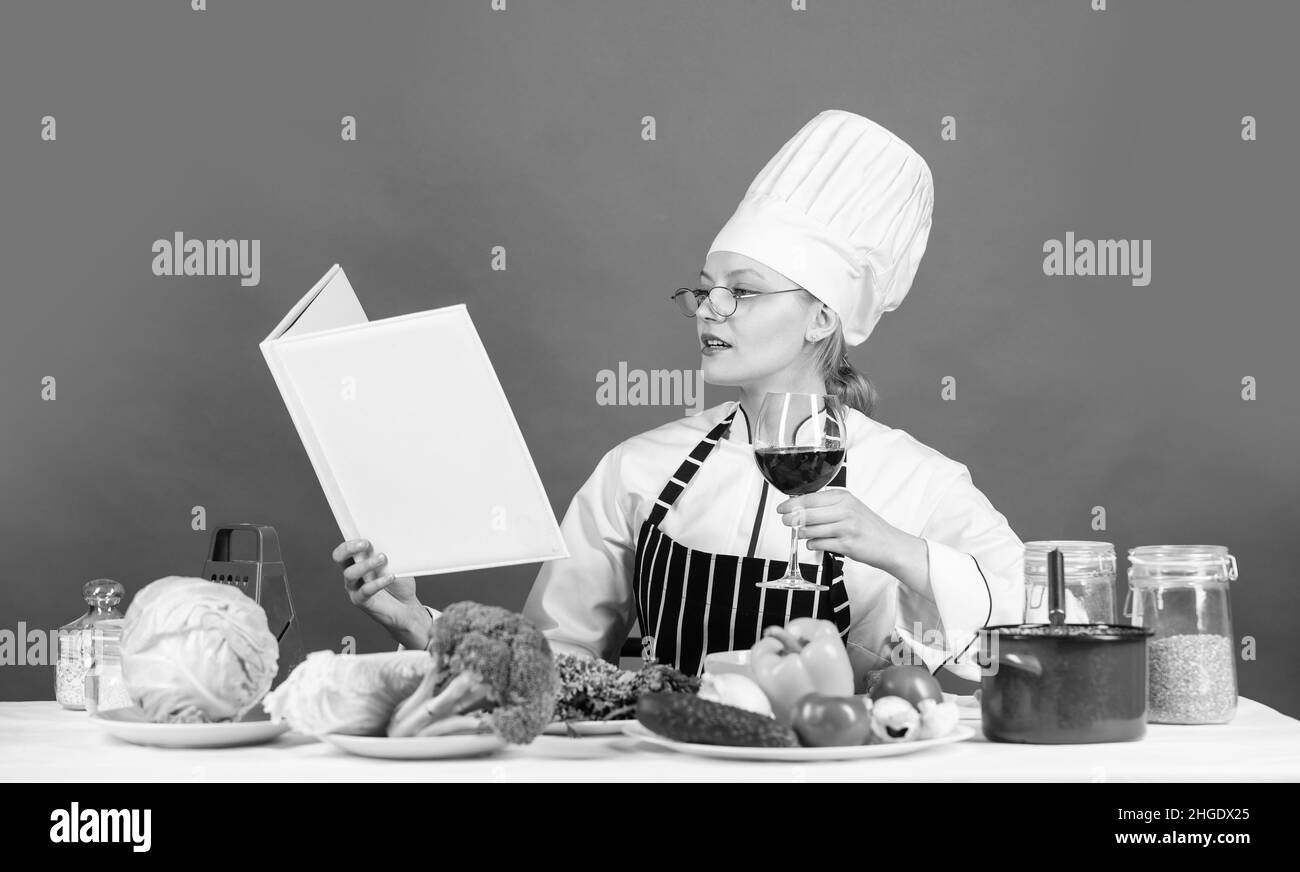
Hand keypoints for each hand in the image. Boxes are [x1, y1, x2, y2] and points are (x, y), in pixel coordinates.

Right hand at [332, 539, 428, 644]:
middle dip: (350, 549)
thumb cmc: (400, 583)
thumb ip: (389, 554)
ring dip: (366, 564)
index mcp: (357, 562)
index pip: (344, 549)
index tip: (366, 538)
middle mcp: (352, 573)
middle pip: (339, 558)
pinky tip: (391, 577)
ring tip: (383, 558)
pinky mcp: (361, 601)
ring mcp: (354, 588)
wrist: (406, 606)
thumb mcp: (397, 564)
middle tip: (367, 544)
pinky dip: (378, 582)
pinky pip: (365, 590)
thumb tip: (391, 542)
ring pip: (350, 574)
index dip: (350, 542)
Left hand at [776, 489, 923, 580]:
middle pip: (807, 514)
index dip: (791, 504)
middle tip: (786, 522)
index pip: (810, 498)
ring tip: (803, 534)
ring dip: (802, 533)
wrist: (890, 544)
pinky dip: (813, 545)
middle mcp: (845, 510)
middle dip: (791, 519)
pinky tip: (815, 543)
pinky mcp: (846, 545)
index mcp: (843, 497)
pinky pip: (819, 544)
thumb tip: (799, 506)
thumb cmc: (868, 526)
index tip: (782, 508)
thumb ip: (828, 505)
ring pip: (810, 530)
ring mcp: (846, 528)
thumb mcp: (850, 507)